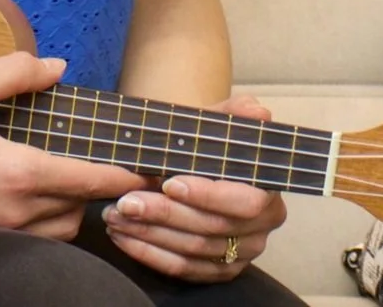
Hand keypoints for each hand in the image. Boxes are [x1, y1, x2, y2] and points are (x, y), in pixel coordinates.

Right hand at [0, 52, 147, 240]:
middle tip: (108, 163)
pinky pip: (34, 240)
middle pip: (81, 208)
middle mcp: (15, 212)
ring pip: (60, 230)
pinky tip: (36, 195)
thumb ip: (14, 72)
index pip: (89, 179)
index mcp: (16, 172)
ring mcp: (0, 235)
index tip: (149, 168)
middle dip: (99, 188)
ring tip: (70, 177)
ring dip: (72, 206)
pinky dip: (47, 221)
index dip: (125, 175)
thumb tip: (55, 68)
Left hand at [100, 95, 286, 280]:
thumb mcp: (215, 122)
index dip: (207, 196)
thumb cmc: (204, 142)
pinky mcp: (217, 271)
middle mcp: (260, 229)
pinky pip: (183, 269)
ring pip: (193, 251)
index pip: (244, 202)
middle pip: (211, 229)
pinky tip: (124, 238)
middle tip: (126, 202)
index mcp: (267, 192)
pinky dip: (150, 254)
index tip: (169, 183)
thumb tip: (258, 111)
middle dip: (165, 215)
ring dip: (150, 235)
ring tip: (115, 217)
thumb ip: (234, 114)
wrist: (191, 163)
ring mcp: (239, 255)